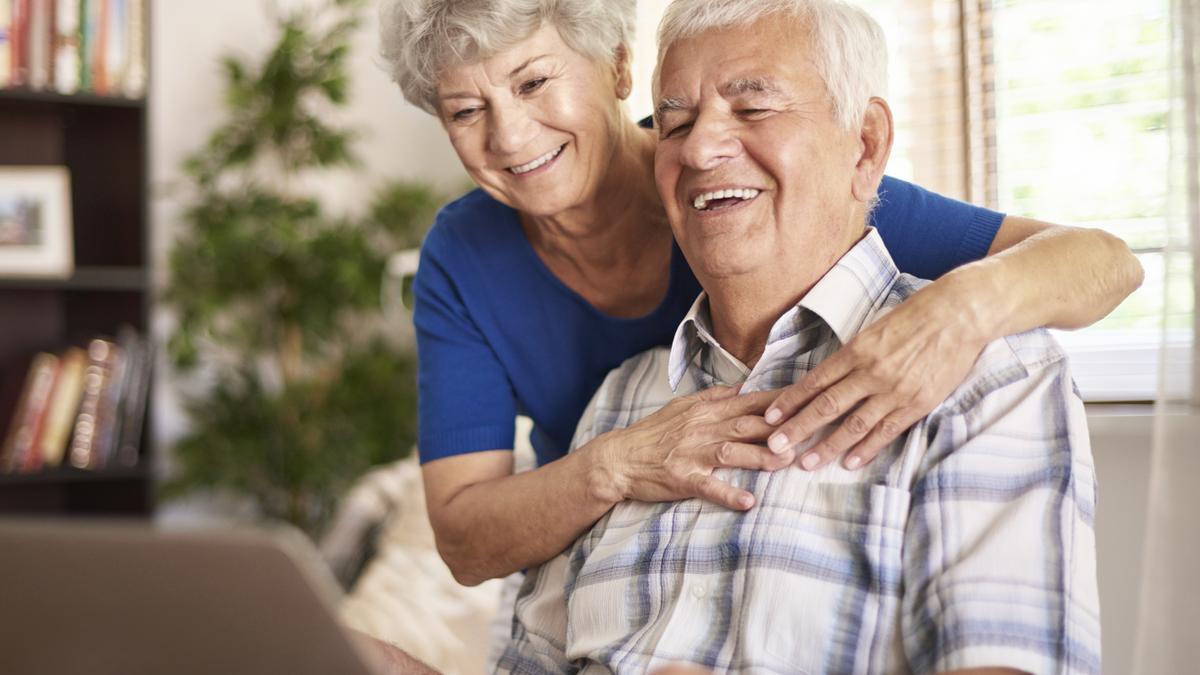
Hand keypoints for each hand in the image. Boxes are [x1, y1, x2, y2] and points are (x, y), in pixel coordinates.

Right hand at [596, 386, 793, 509]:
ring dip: (760, 457)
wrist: (618, 458)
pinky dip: (728, 494)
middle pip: (746, 425)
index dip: (779, 402)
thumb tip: (742, 386)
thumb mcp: (682, 407)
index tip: (807, 399)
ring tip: (786, 462)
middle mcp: (702, 429)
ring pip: (731, 452)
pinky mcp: (682, 479)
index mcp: (705, 411)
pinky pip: (708, 487)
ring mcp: (692, 454)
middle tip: (808, 431)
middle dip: (778, 428)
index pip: (749, 402)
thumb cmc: (653, 434)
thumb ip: (714, 397)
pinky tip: (748, 501)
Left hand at [762, 278, 988, 469]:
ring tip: (806, 462)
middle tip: (774, 446)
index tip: (770, 416)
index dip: (791, 400)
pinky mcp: (917, 404)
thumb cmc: (917, 316)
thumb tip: (830, 374)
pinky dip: (866, 449)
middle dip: (797, 428)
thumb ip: (854, 353)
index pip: (815, 380)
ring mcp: (894, 390)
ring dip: (827, 446)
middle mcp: (871, 371)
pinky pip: (886, 431)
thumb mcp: (875, 328)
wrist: (959, 314)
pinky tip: (849, 462)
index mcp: (856, 350)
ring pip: (853, 425)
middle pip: (826, 406)